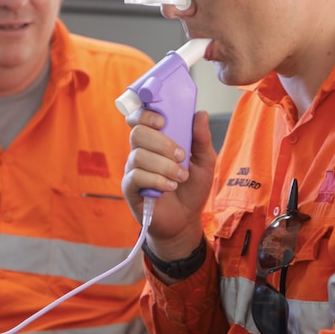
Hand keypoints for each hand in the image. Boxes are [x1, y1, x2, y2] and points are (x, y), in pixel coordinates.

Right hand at [122, 109, 216, 261]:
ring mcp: (133, 170)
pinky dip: (156, 180)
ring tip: (181, 177)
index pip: (139, 118)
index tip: (163, 120)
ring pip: (138, 155)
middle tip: (181, 156)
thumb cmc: (192, 189)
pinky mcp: (130, 189)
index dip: (145, 114)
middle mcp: (141, 152)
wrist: (186, 220)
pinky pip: (136, 177)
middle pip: (138, 133)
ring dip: (164, 165)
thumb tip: (199, 113)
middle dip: (161, 142)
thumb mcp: (205, 162)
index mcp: (155, 141)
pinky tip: (169, 187)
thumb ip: (201, 138)